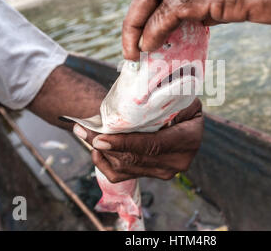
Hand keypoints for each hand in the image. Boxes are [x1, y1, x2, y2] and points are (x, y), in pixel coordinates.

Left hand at [73, 99, 202, 182]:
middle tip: (82, 130)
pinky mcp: (151, 175)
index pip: (153, 145)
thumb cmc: (181, 100)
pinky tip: (96, 150)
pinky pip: (122, 176)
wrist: (184, 118)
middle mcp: (177, 161)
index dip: (126, 144)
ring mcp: (164, 171)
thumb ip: (165, 97)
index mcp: (188, 140)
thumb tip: (140, 95)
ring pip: (126, 166)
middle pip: (135, 158)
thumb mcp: (180, 94)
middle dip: (105, 145)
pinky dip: (105, 164)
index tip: (101, 139)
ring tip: (84, 133)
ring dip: (102, 152)